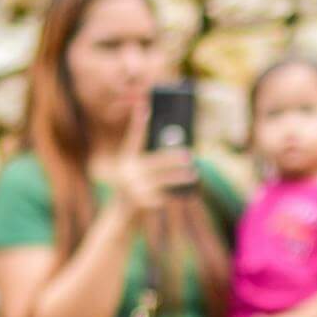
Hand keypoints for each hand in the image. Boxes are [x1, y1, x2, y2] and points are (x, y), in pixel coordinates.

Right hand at [110, 99, 197, 216]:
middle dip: (172, 158)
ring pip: (163, 180)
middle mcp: (128, 172)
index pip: (134, 138)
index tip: (145, 106)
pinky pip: (166, 196)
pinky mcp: (144, 203)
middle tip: (189, 155)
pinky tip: (189, 194)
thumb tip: (164, 131)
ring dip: (180, 176)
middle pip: (154, 162)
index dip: (139, 122)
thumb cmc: (136, 182)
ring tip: (194, 174)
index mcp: (126, 159)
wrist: (123, 211)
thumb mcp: (136, 166)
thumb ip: (146, 150)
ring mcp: (135, 188)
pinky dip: (178, 195)